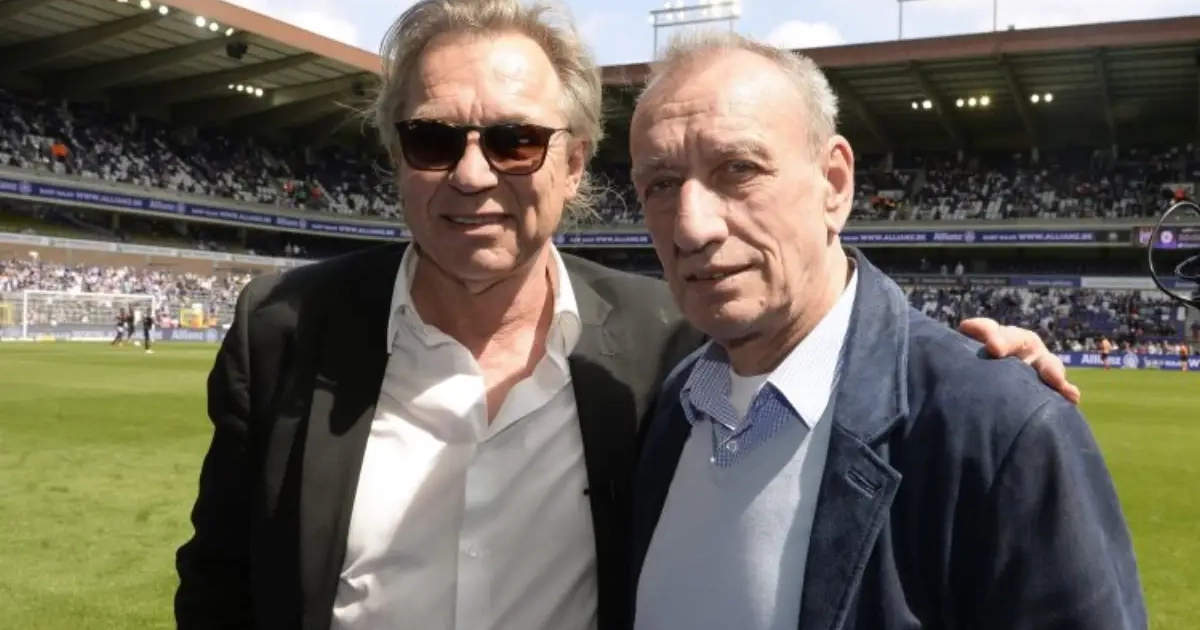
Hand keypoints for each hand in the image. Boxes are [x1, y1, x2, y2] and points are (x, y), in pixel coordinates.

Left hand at [958, 318, 1081, 404]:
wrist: (987, 394)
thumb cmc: (967, 377)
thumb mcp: (957, 366)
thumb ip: (950, 357)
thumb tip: (918, 355)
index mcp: (991, 339)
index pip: (986, 328)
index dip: (982, 328)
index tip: (969, 331)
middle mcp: (1014, 348)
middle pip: (1016, 339)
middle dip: (1007, 342)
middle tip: (995, 348)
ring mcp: (1034, 364)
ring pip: (1045, 362)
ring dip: (1049, 369)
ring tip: (1053, 380)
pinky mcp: (1047, 384)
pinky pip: (1059, 387)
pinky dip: (1066, 390)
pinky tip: (1072, 397)